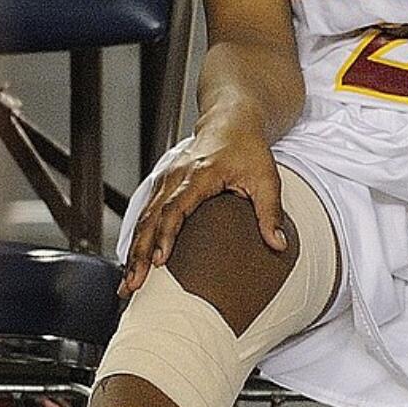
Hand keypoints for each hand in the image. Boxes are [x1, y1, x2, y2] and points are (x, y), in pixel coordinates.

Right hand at [119, 125, 285, 295]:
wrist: (231, 122)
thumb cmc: (248, 148)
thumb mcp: (266, 178)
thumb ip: (270, 212)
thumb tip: (278, 244)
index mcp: (199, 174)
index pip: (175, 208)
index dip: (166, 236)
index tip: (160, 261)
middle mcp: (175, 176)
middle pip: (150, 218)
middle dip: (140, 254)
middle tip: (134, 284)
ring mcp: (165, 180)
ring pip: (143, 219)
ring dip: (134, 252)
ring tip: (129, 284)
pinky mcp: (162, 185)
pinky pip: (145, 215)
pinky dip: (138, 240)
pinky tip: (134, 263)